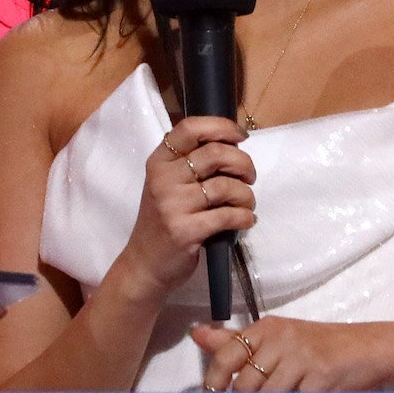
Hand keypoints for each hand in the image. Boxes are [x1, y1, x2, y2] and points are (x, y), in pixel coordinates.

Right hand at [111, 117, 257, 304]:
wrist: (144, 265)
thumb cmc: (162, 222)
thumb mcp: (166, 185)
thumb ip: (190, 164)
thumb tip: (234, 146)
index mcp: (159, 162)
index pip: (190, 128)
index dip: (222, 127)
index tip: (241, 137)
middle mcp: (163, 179)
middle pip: (215, 154)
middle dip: (243, 164)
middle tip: (249, 177)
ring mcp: (172, 205)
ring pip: (226, 186)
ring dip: (246, 196)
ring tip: (246, 205)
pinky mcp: (185, 231)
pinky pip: (228, 215)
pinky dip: (244, 217)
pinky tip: (245, 221)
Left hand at [189, 318, 393, 392]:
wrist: (369, 349)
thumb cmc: (320, 346)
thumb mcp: (278, 337)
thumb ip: (237, 341)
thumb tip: (197, 334)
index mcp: (268, 328)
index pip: (227, 354)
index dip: (214, 381)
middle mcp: (283, 339)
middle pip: (245, 384)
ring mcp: (303, 358)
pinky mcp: (322, 377)